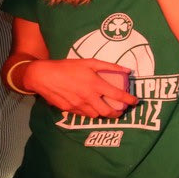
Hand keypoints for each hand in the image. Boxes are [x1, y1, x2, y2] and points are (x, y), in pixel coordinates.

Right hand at [22, 58, 136, 118]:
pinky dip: (91, 112)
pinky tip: (92, 107)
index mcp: (95, 84)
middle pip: (107, 112)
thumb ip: (109, 66)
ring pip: (95, 115)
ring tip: (108, 110)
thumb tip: (127, 70)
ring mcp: (78, 105)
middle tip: (121, 110)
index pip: (117, 95)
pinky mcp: (68, 109)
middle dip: (117, 113)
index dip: (129, 100)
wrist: (43, 76)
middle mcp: (88, 97)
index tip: (136, 102)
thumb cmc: (68, 67)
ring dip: (104, 114)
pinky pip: (83, 114)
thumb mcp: (89, 62)